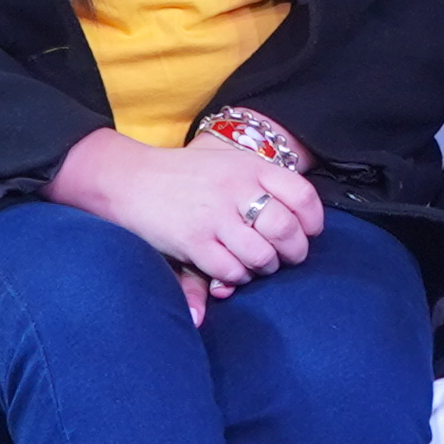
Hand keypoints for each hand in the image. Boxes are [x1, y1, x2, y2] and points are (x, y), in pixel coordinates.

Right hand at [46, 129, 325, 307]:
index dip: (313, 220)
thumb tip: (298, 223)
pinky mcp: (193, 240)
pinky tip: (230, 270)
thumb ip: (261, 185)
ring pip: (262, 255)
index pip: (302, 194)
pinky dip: (237, 277)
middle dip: (294, 251)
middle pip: (286, 229)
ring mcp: (214, 216)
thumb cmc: (185, 176)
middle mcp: (235, 189)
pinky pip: (230, 270)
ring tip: (258, 264)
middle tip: (287, 257)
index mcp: (249, 166)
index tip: (309, 232)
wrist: (130, 178)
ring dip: (265, 267)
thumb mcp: (226, 166)